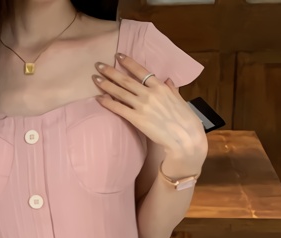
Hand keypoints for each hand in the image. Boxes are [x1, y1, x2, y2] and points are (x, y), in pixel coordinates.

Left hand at [93, 54, 206, 173]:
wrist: (184, 137)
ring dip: (106, 84)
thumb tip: (168, 80)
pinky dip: (108, 102)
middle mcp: (150, 93)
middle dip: (111, 71)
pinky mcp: (137, 119)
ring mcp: (142, 106)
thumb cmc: (185, 120)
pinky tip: (99, 98)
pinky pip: (119, 108)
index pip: (141, 70)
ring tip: (95, 78)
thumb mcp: (180, 100)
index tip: (117, 55)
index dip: (128, 62)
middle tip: (98, 65)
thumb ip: (172, 89)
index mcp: (161, 86)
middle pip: (126, 80)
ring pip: (120, 92)